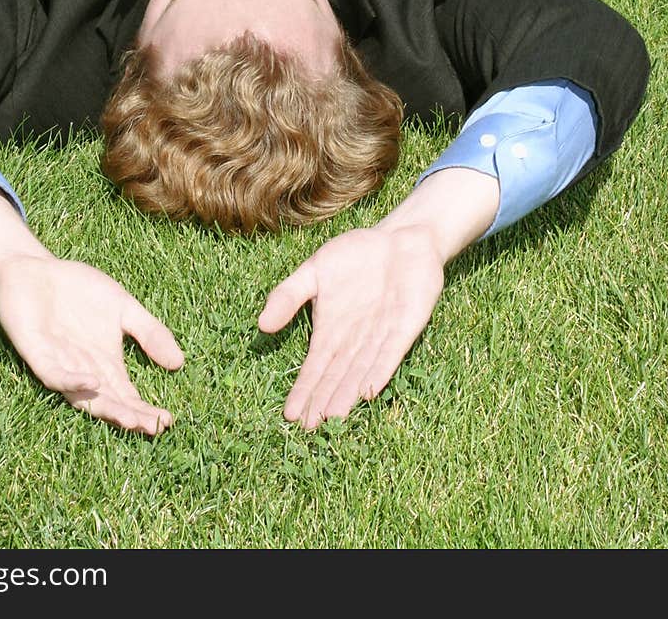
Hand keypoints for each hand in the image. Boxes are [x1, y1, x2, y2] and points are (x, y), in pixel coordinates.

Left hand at [0, 253, 183, 434]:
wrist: (36, 269)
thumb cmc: (78, 289)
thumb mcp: (123, 307)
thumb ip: (149, 332)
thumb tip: (179, 363)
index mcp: (104, 364)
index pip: (127, 396)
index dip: (145, 410)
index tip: (169, 420)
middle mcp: (83, 371)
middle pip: (108, 403)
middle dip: (130, 416)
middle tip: (153, 427)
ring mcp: (60, 364)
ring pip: (82, 397)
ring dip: (105, 409)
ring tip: (129, 419)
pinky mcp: (37, 354)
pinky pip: (54, 375)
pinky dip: (72, 381)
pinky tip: (93, 382)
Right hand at [258, 168, 498, 428]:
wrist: (400, 238)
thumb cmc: (355, 255)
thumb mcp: (314, 270)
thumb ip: (289, 296)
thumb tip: (262, 326)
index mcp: (332, 330)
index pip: (316, 367)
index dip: (304, 390)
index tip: (290, 415)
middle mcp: (355, 340)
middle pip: (336, 376)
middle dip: (323, 401)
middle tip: (309, 429)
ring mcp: (380, 335)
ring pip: (361, 371)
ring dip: (347, 394)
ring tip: (333, 419)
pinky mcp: (405, 327)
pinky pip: (390, 352)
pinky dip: (379, 370)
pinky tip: (368, 390)